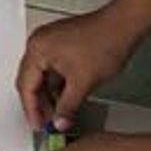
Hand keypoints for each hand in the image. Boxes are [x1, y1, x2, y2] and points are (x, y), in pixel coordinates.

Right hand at [16, 8, 141, 130]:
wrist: (124, 25)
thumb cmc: (105, 41)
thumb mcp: (83, 83)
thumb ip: (68, 107)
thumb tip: (60, 122)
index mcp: (37, 50)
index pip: (26, 86)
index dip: (32, 110)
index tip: (38, 125)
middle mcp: (39, 43)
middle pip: (30, 81)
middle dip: (39, 103)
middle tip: (48, 122)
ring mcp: (50, 41)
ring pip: (42, 75)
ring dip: (49, 95)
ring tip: (59, 113)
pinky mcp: (61, 42)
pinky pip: (52, 68)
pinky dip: (57, 84)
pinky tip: (66, 97)